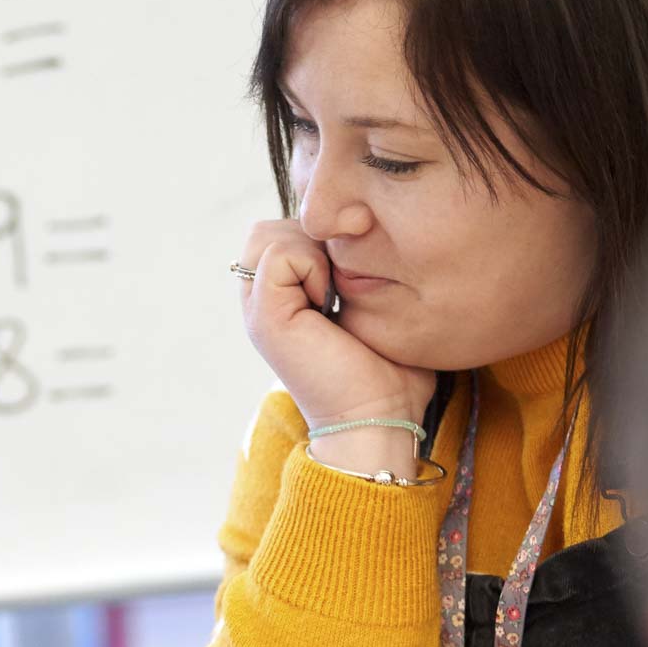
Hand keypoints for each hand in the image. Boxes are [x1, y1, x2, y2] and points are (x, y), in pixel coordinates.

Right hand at [239, 220, 434, 463]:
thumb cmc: (389, 372)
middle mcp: (262, 302)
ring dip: (310, 249)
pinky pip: (279, 253)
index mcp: (282, 300)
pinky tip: (330, 303)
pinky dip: (312, 265)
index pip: (281, 232)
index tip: (351, 275)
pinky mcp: (265, 316)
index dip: (319, 237)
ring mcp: (258, 309)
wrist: (378, 417)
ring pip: (266, 234)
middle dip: (311, 237)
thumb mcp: (372, 308)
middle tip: (342, 278)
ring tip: (335, 291)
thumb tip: (363, 233)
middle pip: (267, 229)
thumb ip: (356, 270)